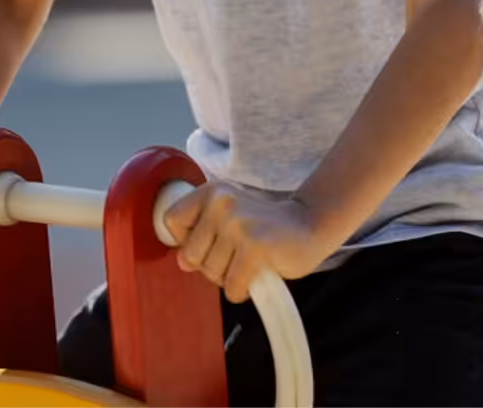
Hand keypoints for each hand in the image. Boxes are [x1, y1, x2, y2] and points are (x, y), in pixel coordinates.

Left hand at [161, 182, 340, 302]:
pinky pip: (231, 287)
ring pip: (211, 274)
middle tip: (235, 256)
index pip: (170, 221)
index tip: (208, 243)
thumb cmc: (265, 227)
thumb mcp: (228, 215)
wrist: (312, 225)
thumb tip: (182, 260)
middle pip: (189, 256)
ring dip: (229, 278)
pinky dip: (242, 290)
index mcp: (211, 191)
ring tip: (249, 261)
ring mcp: (238, 224)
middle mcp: (222, 203)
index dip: (185, 241)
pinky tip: (257, 274)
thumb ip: (201, 230)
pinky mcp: (255, 247)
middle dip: (210, 266)